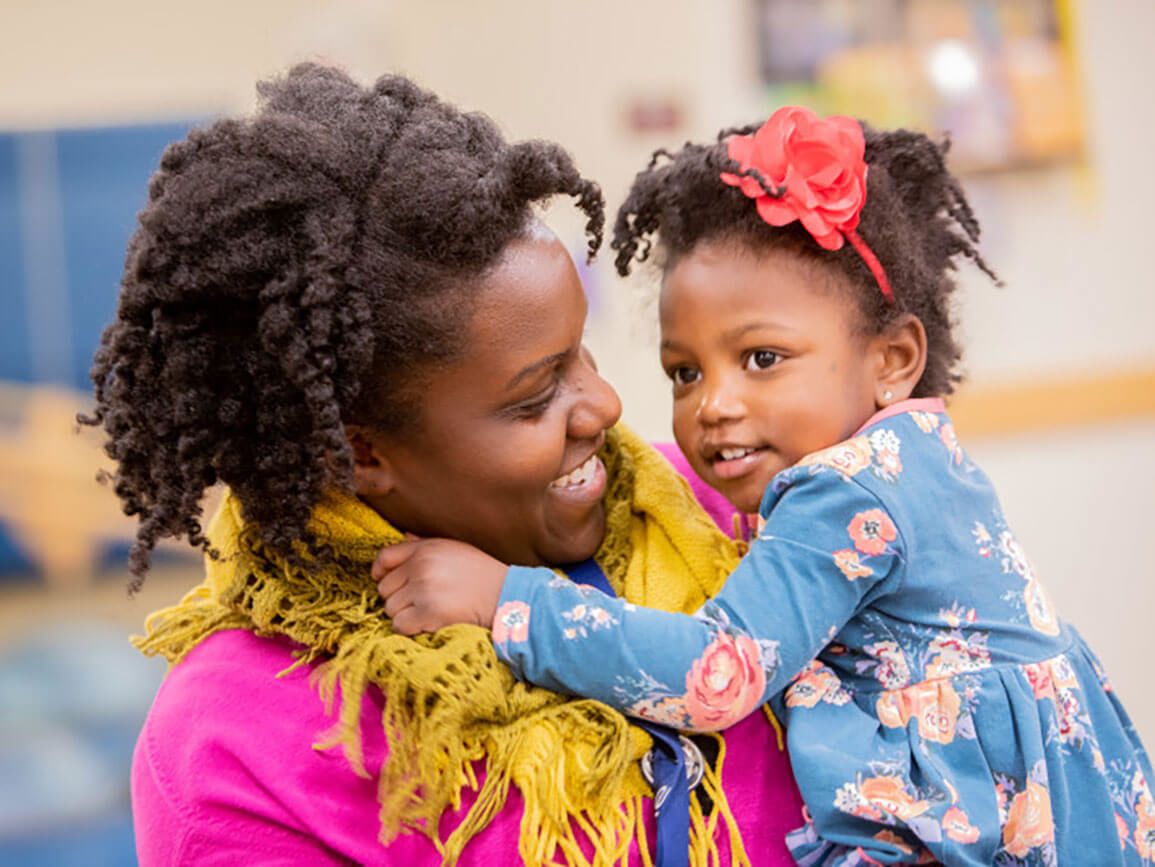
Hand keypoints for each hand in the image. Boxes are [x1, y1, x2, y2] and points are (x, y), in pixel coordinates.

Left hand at [373, 538, 507, 635]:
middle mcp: (422, 565)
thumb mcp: (455, 548)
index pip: (384, 557)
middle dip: (398, 598)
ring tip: (428, 612)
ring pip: (390, 609)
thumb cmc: (482, 573)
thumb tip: (405, 536)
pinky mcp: (429, 612)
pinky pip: (399, 625)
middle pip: (384, 588)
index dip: (379, 572)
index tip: (383, 581)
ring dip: (405, 615)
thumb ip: (425, 543)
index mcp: (426, 548)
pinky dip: (410, 629)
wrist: (507, 596)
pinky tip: (427, 624)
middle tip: (419, 602)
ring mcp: (424, 589)